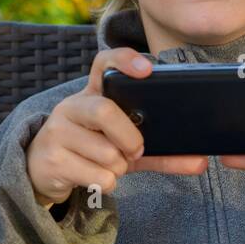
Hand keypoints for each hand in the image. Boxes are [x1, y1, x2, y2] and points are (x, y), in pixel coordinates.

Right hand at [27, 47, 208, 207]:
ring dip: (117, 168)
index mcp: (91, 94)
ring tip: (108, 167)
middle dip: (129, 138)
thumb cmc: (90, 152)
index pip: (104, 63)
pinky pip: (95, 175)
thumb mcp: (124, 148)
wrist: (43, 172)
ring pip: (104, 152)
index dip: (125, 60)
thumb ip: (160, 152)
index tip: (146, 70)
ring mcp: (57, 132)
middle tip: (135, 151)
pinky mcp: (52, 159)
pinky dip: (105, 183)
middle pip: (105, 111)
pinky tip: (92, 178)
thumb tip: (201, 162)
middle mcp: (71, 107)